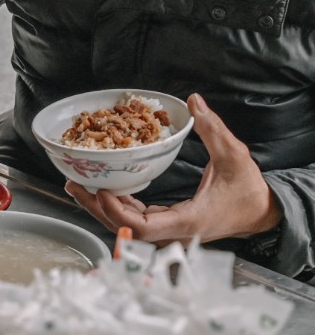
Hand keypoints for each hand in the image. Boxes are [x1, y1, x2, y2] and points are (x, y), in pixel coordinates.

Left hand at [65, 93, 281, 244]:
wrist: (259, 212)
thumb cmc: (248, 190)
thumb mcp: (234, 156)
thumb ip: (214, 129)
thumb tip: (196, 102)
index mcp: (187, 221)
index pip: (143, 227)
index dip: (118, 212)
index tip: (103, 192)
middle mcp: (173, 232)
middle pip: (125, 228)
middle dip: (97, 208)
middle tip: (75, 184)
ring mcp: (167, 231)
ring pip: (126, 225)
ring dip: (101, 207)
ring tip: (78, 185)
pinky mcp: (165, 224)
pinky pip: (135, 218)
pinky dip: (116, 205)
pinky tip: (101, 188)